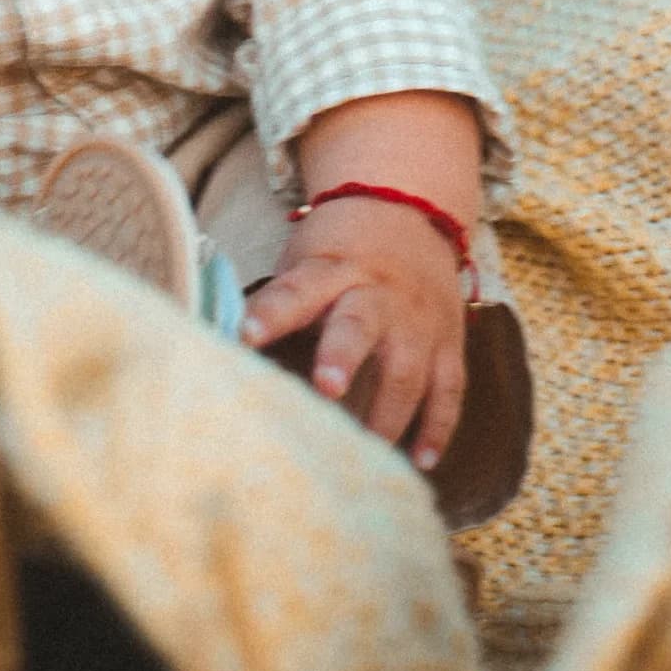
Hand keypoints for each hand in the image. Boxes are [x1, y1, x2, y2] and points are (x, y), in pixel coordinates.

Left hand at [242, 190, 468, 470]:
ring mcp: (418, 321)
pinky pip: (448, 387)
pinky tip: (421, 461)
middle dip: (342, 357)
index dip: (271, 313)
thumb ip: (279, 304)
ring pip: (407, 369)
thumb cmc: (340, 247)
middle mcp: (378, 295)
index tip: (244, 335)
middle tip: (325, 388)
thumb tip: (222, 356)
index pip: (296, 291)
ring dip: (387, 412)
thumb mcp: (305, 259)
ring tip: (364, 451)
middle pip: (360, 326)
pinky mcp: (447, 343)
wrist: (410, 209)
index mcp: (332, 270)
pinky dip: (437, 426)